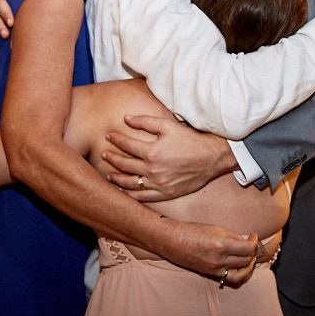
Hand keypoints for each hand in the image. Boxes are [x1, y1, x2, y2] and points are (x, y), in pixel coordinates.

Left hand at [103, 115, 234, 200]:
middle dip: (111, 158)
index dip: (116, 139)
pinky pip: (143, 197)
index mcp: (152, 152)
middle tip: (103, 155)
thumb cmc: (190, 140)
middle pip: (124, 164)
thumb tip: (126, 118)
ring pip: (130, 183)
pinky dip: (131, 194)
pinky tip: (124, 190)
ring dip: (117, 178)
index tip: (108, 136)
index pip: (127, 145)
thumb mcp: (168, 126)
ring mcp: (158, 184)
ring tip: (108, 175)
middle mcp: (152, 170)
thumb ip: (145, 121)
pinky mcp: (166, 194)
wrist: (211, 158)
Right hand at [160, 220, 257, 287]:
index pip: (247, 248)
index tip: (254, 236)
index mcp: (221, 245)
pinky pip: (230, 278)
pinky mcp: (210, 274)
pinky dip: (239, 274)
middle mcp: (219, 260)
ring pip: (241, 274)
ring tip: (250, 258)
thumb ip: (232, 235)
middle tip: (251, 244)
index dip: (255, 242)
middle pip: (246, 261)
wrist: (172, 241)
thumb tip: (246, 240)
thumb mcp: (214, 228)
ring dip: (249, 266)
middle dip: (252, 252)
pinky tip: (241, 266)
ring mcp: (214, 269)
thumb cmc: (191, 230)